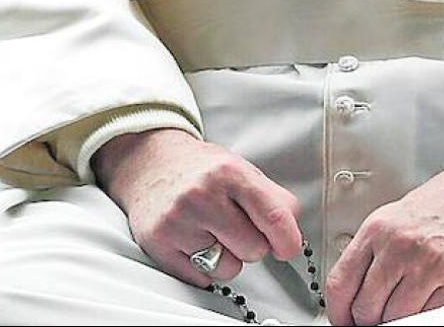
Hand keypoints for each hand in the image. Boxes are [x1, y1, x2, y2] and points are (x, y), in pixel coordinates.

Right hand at [92, 128, 302, 288]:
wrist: (151, 165)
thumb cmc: (201, 171)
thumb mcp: (241, 169)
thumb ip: (274, 199)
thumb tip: (292, 235)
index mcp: (229, 173)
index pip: (274, 217)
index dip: (287, 240)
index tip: (287, 247)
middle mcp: (202, 195)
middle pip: (254, 250)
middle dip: (251, 244)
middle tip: (234, 226)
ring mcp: (178, 221)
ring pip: (229, 269)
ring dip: (226, 258)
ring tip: (211, 232)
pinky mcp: (159, 245)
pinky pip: (202, 279)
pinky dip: (203, 268)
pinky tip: (193, 241)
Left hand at [327, 141, 443, 324]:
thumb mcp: (398, 216)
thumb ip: (375, 252)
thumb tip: (358, 292)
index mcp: (377, 228)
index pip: (340, 283)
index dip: (338, 313)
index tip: (344, 321)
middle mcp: (398, 244)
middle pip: (365, 308)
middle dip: (370, 321)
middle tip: (379, 319)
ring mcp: (426, 262)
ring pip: (395, 317)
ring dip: (399, 321)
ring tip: (410, 309)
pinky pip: (429, 316)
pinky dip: (428, 317)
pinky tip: (432, 302)